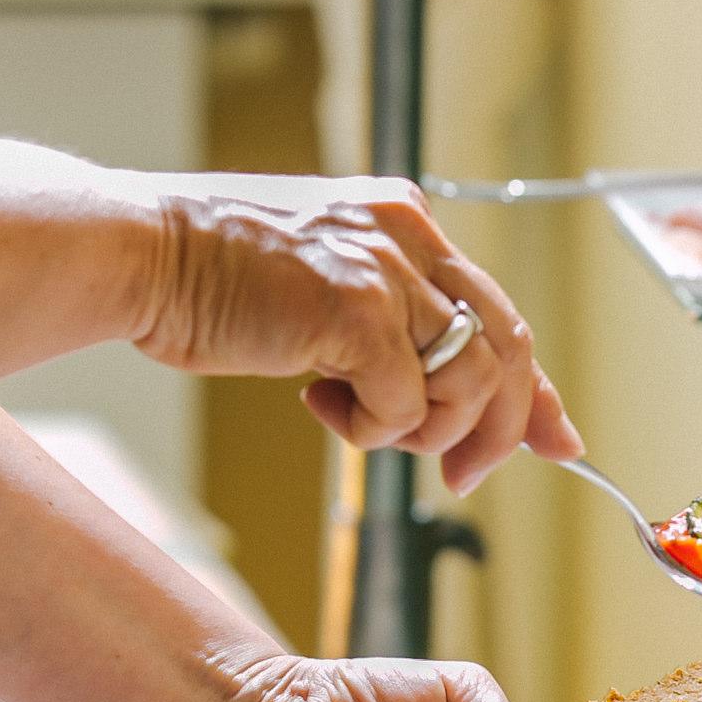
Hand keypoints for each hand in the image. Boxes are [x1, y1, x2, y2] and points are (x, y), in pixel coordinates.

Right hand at [132, 181, 581, 492]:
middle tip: (463, 479)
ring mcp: (386, 270)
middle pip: (508, 348)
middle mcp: (409, 236)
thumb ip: (390, 328)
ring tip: (360, 423)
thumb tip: (440, 399)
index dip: (538, 390)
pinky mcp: (358, 312)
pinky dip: (373, 431)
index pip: (499, 314)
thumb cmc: (211, 281)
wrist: (141, 254)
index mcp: (405, 223)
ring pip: (471, 381)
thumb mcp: (324, 294)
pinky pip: (408, 406)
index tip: (561, 441)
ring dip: (426, 431)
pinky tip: (321, 404)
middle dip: (502, 431)